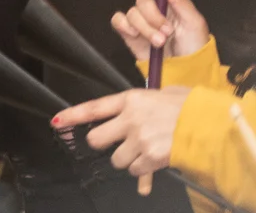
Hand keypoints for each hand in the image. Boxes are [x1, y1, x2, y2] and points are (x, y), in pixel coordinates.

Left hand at [54, 87, 188, 194]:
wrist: (209, 124)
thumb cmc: (189, 105)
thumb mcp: (163, 94)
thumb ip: (145, 103)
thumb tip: (137, 110)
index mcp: (130, 100)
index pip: (93, 108)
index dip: (72, 116)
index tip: (56, 121)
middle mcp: (130, 120)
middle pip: (97, 139)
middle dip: (103, 144)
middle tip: (116, 144)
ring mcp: (139, 140)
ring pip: (117, 160)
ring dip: (127, 160)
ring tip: (143, 152)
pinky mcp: (151, 159)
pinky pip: (136, 171)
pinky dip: (143, 172)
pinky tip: (152, 164)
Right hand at [112, 0, 208, 60]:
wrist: (185, 71)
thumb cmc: (194, 46)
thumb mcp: (194, 23)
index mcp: (170, 1)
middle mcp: (154, 8)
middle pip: (142, 0)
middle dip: (154, 17)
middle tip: (167, 32)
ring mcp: (140, 21)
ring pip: (132, 13)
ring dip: (145, 28)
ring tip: (159, 42)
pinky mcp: (129, 33)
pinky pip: (118, 21)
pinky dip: (125, 27)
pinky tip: (136, 36)